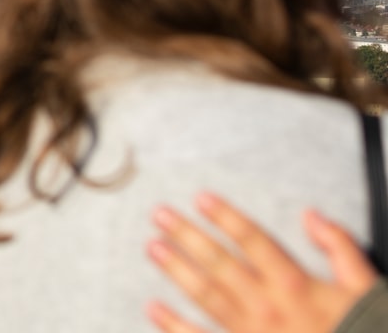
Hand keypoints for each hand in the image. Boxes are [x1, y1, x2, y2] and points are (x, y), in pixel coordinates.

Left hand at [146, 193, 377, 332]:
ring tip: (153, 247)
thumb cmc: (363, 331)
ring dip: (177, 270)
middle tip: (160, 215)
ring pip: (207, 296)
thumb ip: (340, 248)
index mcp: (296, 285)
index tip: (201, 198)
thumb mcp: (366, 289)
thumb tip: (312, 215)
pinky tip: (153, 309)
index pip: (254, 241)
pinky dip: (175, 326)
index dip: (226, 217)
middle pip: (221, 263)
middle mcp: (268, 306)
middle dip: (188, 236)